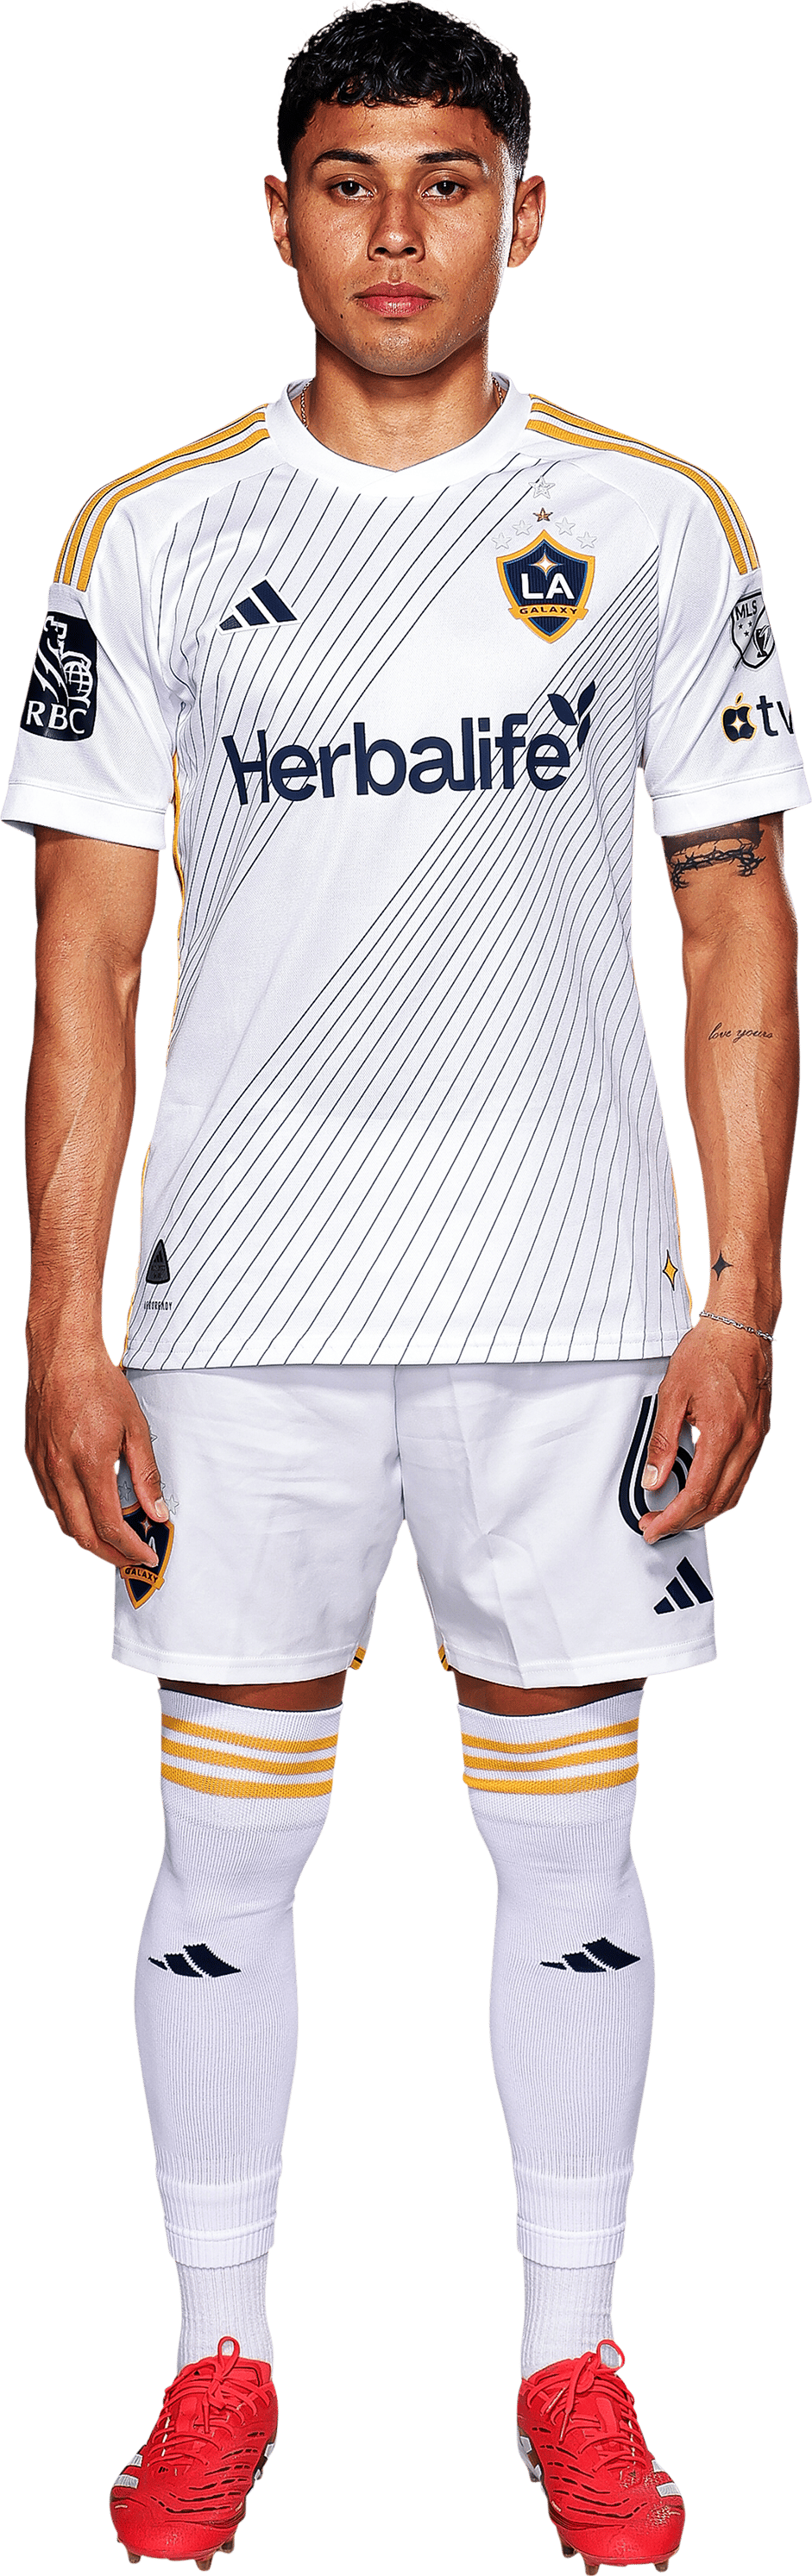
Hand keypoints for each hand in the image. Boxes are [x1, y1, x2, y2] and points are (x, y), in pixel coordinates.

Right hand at [24, 1337, 168, 1571]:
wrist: (62, 1354)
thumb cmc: (99, 1383)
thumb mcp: (135, 1427)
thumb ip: (146, 1474)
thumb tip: (156, 1510)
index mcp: (89, 1463)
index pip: (109, 1524)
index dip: (129, 1548)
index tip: (145, 1555)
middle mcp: (60, 1470)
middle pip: (82, 1533)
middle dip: (109, 1554)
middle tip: (130, 1559)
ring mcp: (42, 1466)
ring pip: (62, 1521)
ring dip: (88, 1538)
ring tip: (113, 1540)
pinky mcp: (33, 1458)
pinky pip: (50, 1501)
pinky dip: (70, 1516)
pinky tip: (88, 1512)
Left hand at [637, 1318, 772, 1541]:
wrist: (741, 1325)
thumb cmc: (709, 1351)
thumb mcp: (672, 1394)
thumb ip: (662, 1441)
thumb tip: (653, 1478)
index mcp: (723, 1433)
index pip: (697, 1494)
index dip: (673, 1518)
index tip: (654, 1527)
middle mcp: (746, 1441)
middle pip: (718, 1502)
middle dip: (687, 1522)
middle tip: (659, 1525)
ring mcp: (757, 1439)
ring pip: (734, 1494)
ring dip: (706, 1511)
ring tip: (677, 1512)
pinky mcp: (760, 1433)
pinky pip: (743, 1476)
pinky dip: (721, 1491)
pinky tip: (702, 1489)